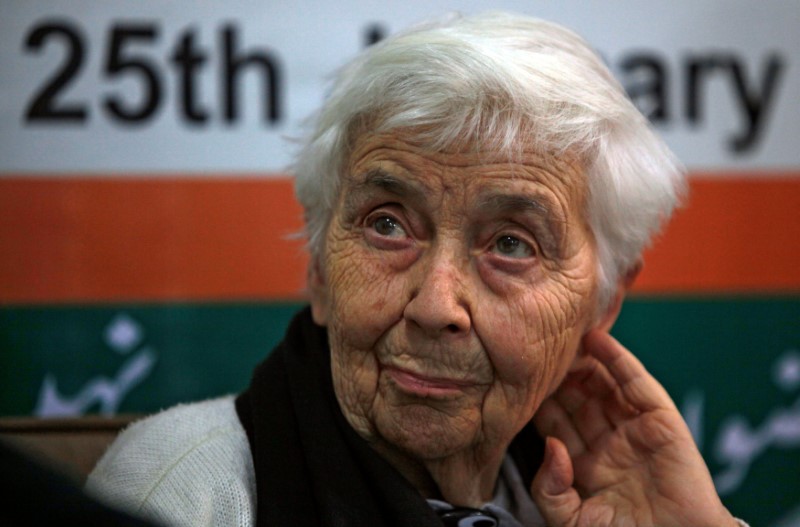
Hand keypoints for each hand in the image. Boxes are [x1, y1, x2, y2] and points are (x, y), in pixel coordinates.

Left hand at [530, 330, 737, 526]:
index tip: (518, 376)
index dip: (538, 400)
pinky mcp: (662, 423)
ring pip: (604, 386)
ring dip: (583, 362)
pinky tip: (596, 340)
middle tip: (536, 349)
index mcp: (585, 466)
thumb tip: (550, 446)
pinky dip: (618, 360)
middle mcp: (608, 444)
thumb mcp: (571, 521)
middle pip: (577, 399)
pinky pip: (637, 385)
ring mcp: (635, 431)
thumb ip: (549, 489)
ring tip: (561, 339)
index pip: (555, 423)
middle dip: (558, 376)